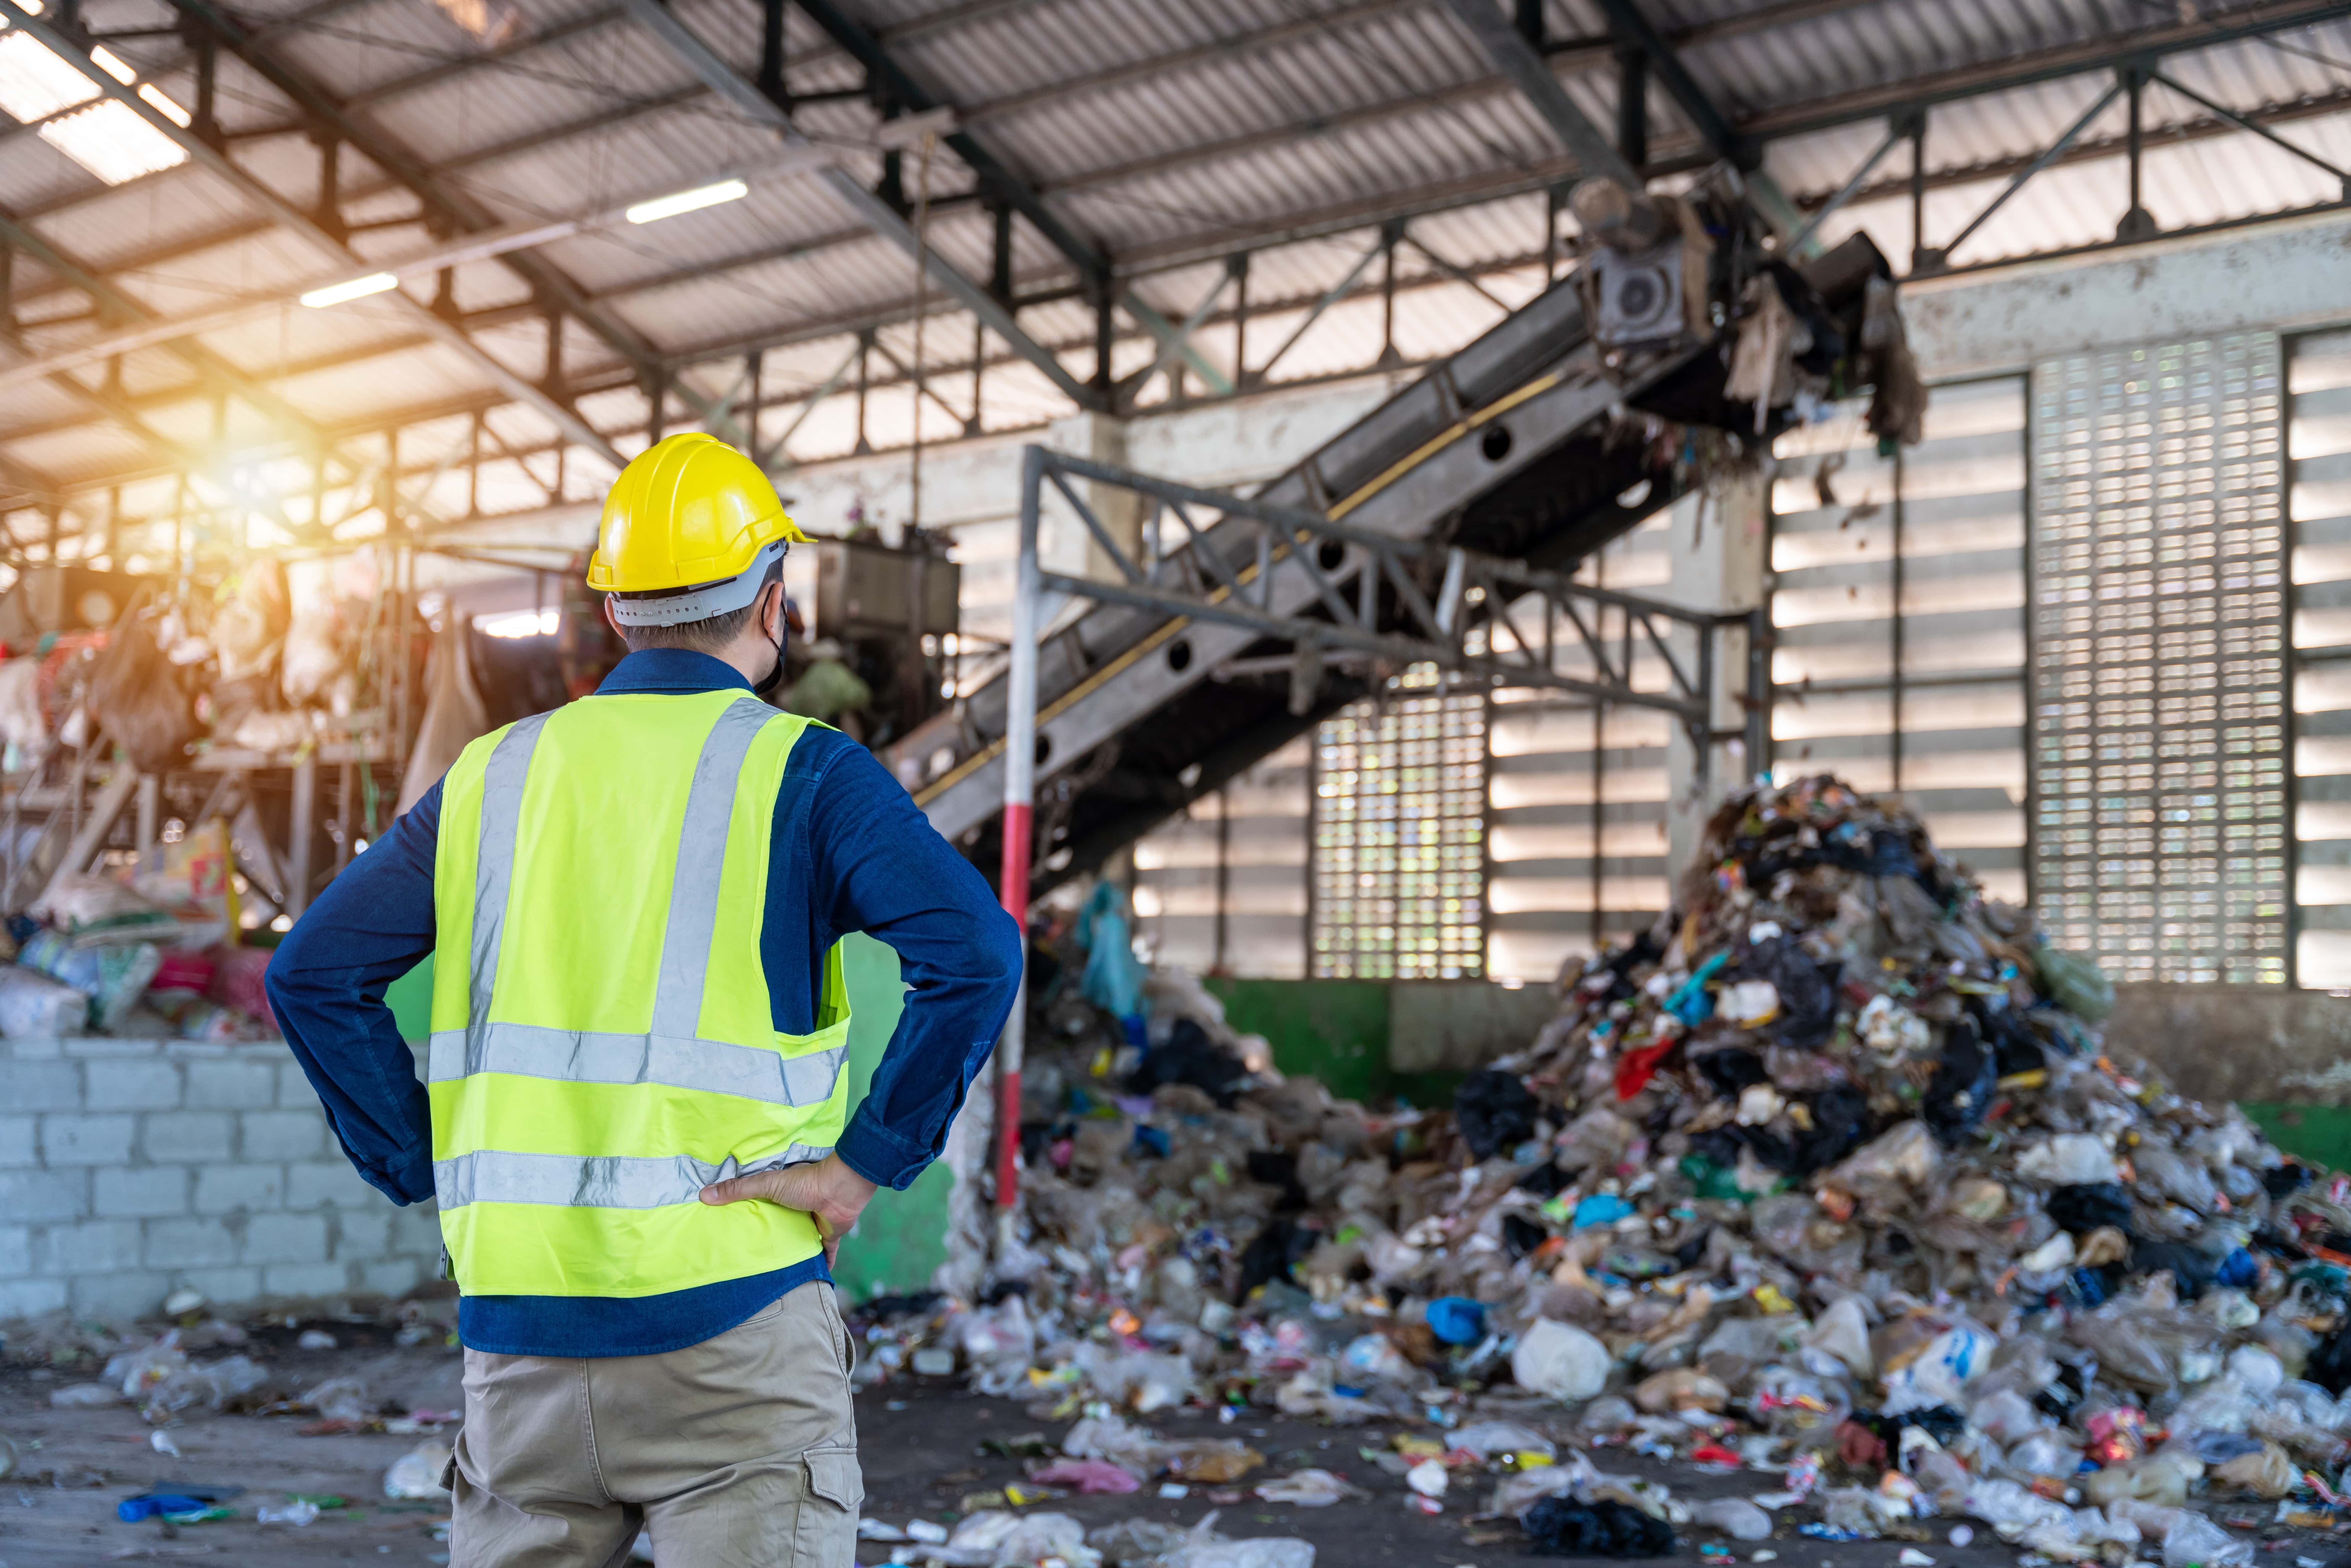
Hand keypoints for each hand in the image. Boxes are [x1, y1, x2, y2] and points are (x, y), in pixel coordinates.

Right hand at [699, 1154, 876, 1268]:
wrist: (841, 1190)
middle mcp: (798, 1212)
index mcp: (782, 1197)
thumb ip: (738, 1189)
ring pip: (800, 1244)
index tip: (736, 1236)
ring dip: (792, 1256)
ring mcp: (814, 1225)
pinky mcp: (828, 1237)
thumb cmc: (804, 1183)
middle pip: (781, 1230)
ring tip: (775, 1275)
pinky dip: (819, 1267)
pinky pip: (823, 1256)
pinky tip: (809, 1281)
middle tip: (752, 1262)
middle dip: (771, 1243)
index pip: (763, 1210)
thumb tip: (703, 1195)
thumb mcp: (767, 1184)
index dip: (751, 1221)